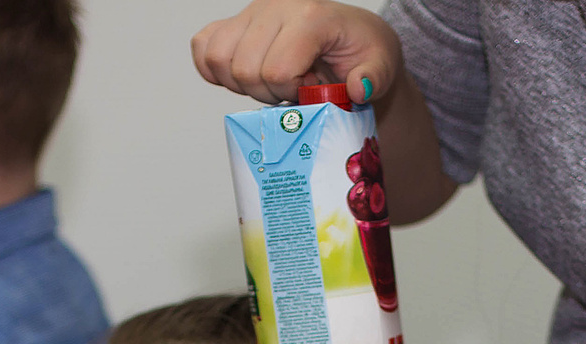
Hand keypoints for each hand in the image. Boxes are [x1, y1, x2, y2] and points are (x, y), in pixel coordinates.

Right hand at [192, 0, 400, 102]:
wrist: (351, 38)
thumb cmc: (362, 50)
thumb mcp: (383, 63)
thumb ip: (374, 77)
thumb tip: (357, 88)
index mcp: (310, 15)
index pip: (277, 69)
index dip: (291, 91)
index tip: (311, 86)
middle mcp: (275, 7)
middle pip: (245, 70)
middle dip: (269, 93)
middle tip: (294, 87)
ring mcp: (250, 13)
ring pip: (218, 59)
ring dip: (242, 84)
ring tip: (272, 81)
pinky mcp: (234, 22)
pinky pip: (202, 47)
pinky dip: (214, 70)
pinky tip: (242, 76)